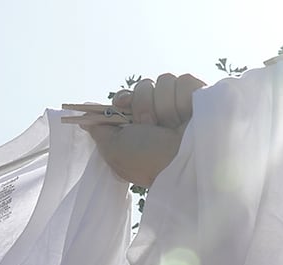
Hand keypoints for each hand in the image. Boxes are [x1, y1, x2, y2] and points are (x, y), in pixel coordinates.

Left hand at [82, 73, 204, 187]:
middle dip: (143, 103)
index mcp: (140, 126)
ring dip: (163, 104)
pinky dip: (182, 98)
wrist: (184, 165)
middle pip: (144, 85)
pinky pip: (184, 81)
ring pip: (164, 81)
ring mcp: (180, 105)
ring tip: (170, 126)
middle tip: (149, 124)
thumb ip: (99, 131)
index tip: (122, 105)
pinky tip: (186, 117)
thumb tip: (83, 115)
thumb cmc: (147, 160)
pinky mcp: (199, 98)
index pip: (128, 97)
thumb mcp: (114, 149)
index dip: (123, 98)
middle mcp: (160, 114)